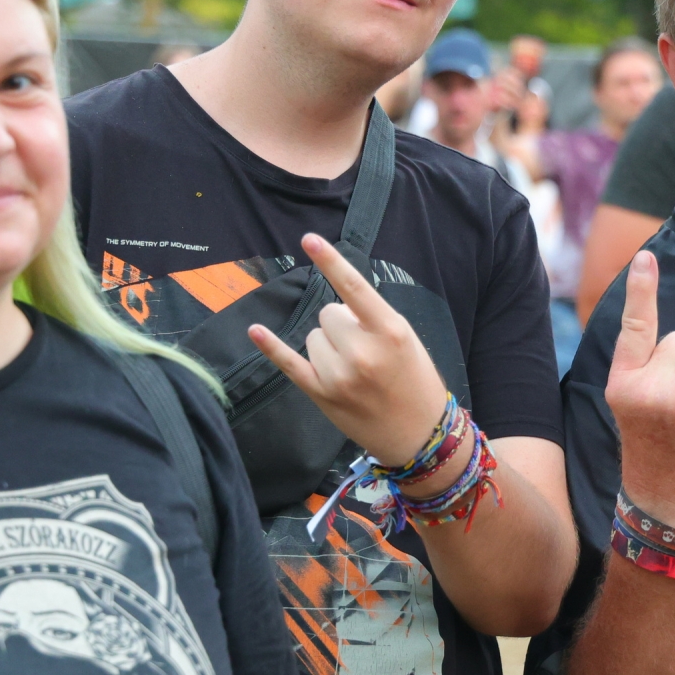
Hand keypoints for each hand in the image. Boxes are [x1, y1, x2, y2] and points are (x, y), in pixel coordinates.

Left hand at [248, 234, 447, 464]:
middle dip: (341, 325)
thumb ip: (372, 318)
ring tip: (354, 369)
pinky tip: (256, 331)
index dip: (330, 261)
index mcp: (388, 331)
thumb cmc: (415, 382)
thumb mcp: (406, 341)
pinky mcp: (321, 394)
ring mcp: (338, 375)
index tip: (308, 239)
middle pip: (328, 313)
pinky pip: (289, 363)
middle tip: (364, 349)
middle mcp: (361, 352)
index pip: (353, 287)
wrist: (418, 434)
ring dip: (328, 346)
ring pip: (313, 336)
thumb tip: (336, 305)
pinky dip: (271, 346)